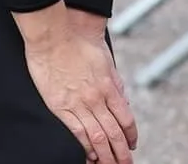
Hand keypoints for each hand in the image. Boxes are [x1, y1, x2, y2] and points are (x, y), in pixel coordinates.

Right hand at [17, 6, 136, 163]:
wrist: (54, 35)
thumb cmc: (78, 43)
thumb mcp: (105, 59)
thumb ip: (114, 80)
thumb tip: (123, 98)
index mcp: (108, 86)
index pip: (125, 117)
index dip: (131, 134)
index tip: (133, 144)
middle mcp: (96, 97)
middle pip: (114, 131)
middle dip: (122, 151)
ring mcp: (78, 103)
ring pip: (97, 136)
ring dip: (107, 154)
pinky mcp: (60, 106)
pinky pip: (76, 131)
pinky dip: (86, 146)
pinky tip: (91, 155)